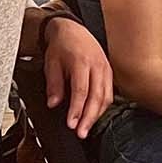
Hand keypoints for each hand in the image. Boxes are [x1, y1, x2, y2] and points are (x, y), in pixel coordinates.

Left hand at [42, 17, 112, 137]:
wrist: (73, 30)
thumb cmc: (62, 45)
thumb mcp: (51, 64)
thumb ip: (54, 85)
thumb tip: (54, 104)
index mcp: (81, 62)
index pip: (81, 91)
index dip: (77, 109)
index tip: (71, 124)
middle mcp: (97, 66)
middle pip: (96, 97)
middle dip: (88, 118)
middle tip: (81, 133)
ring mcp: (105, 69)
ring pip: (106, 97)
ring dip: (97, 115)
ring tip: (87, 128)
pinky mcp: (109, 72)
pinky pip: (109, 93)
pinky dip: (103, 106)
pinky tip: (95, 115)